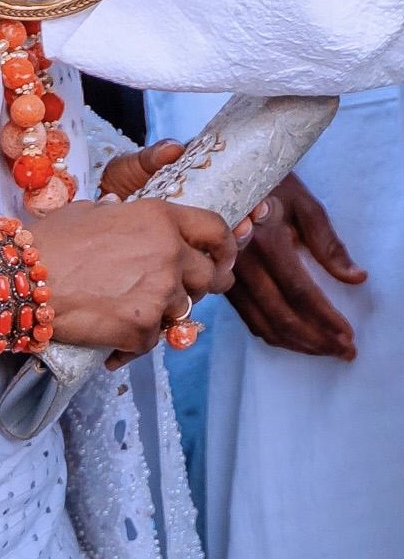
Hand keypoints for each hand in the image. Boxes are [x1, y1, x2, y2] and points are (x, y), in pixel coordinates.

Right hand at [28, 197, 233, 359]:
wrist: (22, 281)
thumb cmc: (50, 244)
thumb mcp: (93, 213)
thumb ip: (126, 216)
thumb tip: (125, 214)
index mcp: (162, 217)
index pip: (216, 230)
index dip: (226, 248)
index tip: (223, 260)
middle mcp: (170, 251)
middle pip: (209, 276)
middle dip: (199, 288)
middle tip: (179, 296)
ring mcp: (160, 290)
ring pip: (182, 311)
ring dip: (163, 316)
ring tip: (133, 316)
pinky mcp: (142, 325)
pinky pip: (153, 341)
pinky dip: (135, 346)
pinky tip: (115, 345)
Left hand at [100, 141, 269, 247]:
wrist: (86, 220)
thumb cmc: (114, 186)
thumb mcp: (130, 167)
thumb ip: (151, 157)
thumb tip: (175, 148)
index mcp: (197, 185)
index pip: (236, 189)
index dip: (253, 197)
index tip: (259, 202)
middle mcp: (199, 211)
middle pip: (238, 217)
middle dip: (250, 220)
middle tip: (251, 219)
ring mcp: (188, 235)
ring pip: (224, 242)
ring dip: (237, 240)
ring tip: (238, 234)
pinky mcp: (176, 255)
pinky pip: (200, 261)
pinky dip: (211, 261)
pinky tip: (212, 260)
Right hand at [225, 172, 365, 360]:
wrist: (221, 173)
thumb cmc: (272, 183)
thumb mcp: (306, 203)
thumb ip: (330, 244)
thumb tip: (358, 279)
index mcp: (267, 240)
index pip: (301, 292)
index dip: (325, 318)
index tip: (350, 336)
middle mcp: (243, 263)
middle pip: (281, 315)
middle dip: (316, 339)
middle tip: (345, 352)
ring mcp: (228, 276)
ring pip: (262, 323)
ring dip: (297, 343)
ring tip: (327, 351)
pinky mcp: (222, 283)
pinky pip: (247, 318)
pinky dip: (273, 335)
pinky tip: (295, 340)